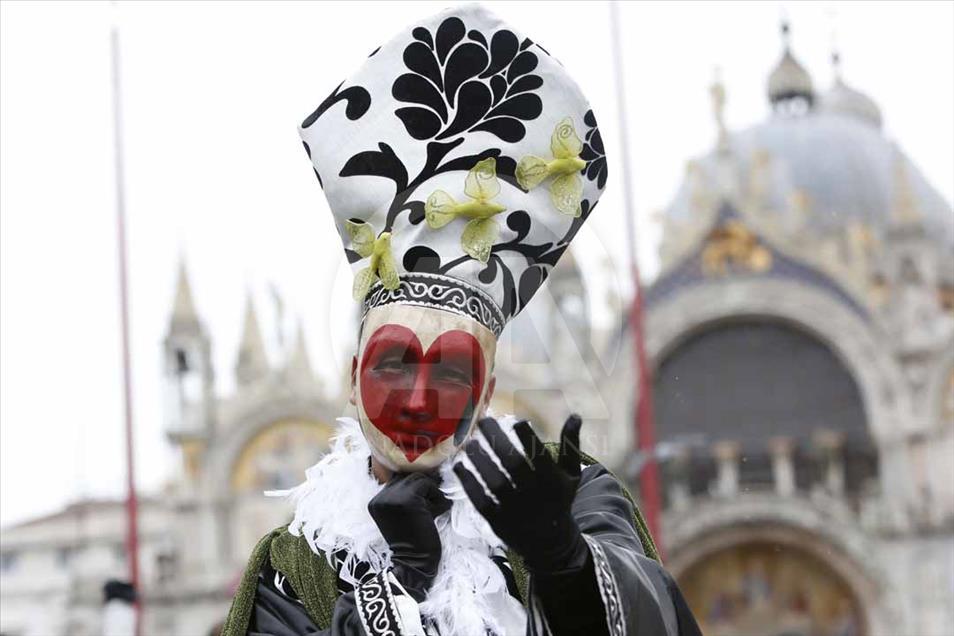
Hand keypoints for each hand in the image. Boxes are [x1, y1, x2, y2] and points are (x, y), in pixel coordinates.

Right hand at [367, 472, 450, 601]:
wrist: (414, 564)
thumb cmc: (413, 542)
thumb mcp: (402, 516)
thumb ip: (403, 497)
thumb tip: (425, 476)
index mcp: (375, 502)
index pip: (397, 480)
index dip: (414, 488)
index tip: (424, 503)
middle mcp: (381, 497)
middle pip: (408, 476)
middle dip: (424, 488)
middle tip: (431, 507)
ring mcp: (392, 497)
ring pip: (418, 478)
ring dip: (431, 492)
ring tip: (433, 511)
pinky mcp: (408, 499)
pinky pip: (427, 485)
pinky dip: (436, 497)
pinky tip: (436, 513)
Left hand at [453, 415, 586, 574]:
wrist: (551, 543)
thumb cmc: (559, 499)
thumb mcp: (571, 474)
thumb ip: (570, 445)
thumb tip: (574, 415)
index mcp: (552, 481)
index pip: (539, 455)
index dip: (527, 437)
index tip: (515, 420)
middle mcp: (533, 494)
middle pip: (511, 463)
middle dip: (496, 440)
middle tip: (483, 421)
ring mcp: (514, 508)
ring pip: (493, 481)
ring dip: (479, 460)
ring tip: (469, 443)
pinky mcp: (498, 521)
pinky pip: (480, 500)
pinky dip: (468, 483)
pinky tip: (459, 466)